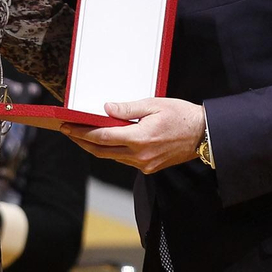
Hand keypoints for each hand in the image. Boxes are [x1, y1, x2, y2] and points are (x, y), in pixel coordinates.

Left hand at [61, 97, 204, 173]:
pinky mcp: (149, 167)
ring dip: (95, 148)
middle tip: (68, 132)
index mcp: (139, 138)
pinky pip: (124, 160)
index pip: (101, 137)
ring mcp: (144, 164)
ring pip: (111, 157)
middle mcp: (139, 155)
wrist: (204, 135)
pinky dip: (112, 152)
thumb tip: (106, 109)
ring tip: (82, 136)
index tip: (67, 126)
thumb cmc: (181, 116)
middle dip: (82, 141)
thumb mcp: (154, 104)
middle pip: (101, 151)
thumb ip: (128, 109)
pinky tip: (106, 143)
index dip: (81, 132)